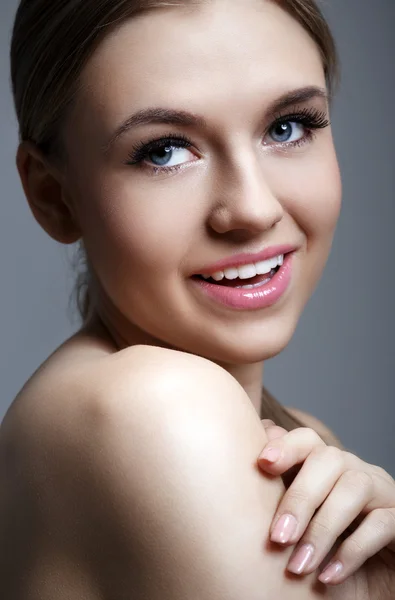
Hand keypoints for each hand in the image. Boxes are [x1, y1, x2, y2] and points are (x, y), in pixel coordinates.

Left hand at [257, 420, 394, 597]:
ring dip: (323, 529)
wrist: (371, 586)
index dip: (285, 445)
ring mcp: (380, 491)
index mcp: (325, 467)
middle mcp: (353, 471)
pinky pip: (382, 523)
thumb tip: (245, 462)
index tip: (262, 464)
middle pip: (327, 459)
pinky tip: (328, 576)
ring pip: (354, 488)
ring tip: (298, 566)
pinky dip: (352, 550)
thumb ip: (276, 492)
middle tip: (277, 537)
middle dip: (299, 497)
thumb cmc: (325, 551)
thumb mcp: (297, 523)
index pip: (306, 440)